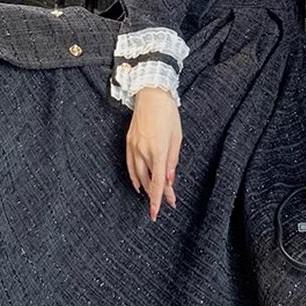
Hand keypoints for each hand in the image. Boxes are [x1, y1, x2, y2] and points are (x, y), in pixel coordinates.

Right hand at [125, 86, 181, 220]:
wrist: (151, 94)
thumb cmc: (168, 113)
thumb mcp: (177, 137)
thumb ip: (172, 160)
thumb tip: (169, 179)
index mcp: (158, 149)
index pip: (158, 181)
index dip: (158, 198)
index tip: (158, 212)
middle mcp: (143, 150)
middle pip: (148, 180)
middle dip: (157, 194)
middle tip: (166, 202)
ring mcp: (133, 146)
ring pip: (137, 174)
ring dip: (146, 188)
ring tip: (153, 197)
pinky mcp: (128, 141)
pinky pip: (129, 165)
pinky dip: (133, 177)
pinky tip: (138, 185)